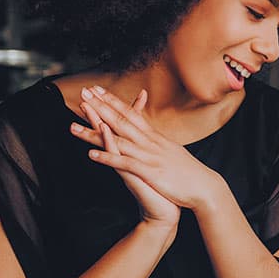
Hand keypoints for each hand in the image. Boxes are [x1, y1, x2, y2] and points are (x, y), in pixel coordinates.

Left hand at [70, 86, 230, 212]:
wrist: (204, 188)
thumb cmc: (188, 172)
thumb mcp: (171, 151)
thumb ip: (158, 142)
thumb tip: (150, 134)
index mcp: (155, 137)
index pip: (131, 113)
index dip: (112, 101)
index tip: (97, 90)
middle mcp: (151, 142)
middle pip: (121, 121)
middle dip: (101, 107)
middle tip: (84, 94)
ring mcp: (150, 156)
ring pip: (118, 141)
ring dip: (94, 133)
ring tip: (74, 125)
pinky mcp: (150, 172)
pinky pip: (125, 164)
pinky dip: (108, 159)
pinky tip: (91, 156)